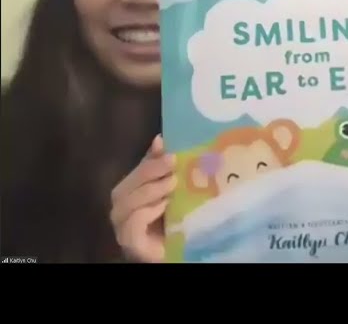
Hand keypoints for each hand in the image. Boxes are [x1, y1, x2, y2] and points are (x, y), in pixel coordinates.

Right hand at [110, 135, 176, 262]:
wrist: (179, 253)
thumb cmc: (176, 223)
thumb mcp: (175, 192)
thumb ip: (166, 170)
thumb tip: (160, 139)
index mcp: (131, 195)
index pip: (136, 173)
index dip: (149, 159)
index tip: (166, 148)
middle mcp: (122, 210)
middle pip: (125, 187)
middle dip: (149, 171)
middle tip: (172, 162)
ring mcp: (122, 228)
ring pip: (125, 204)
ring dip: (150, 190)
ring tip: (172, 184)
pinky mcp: (131, 244)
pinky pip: (131, 225)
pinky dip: (145, 213)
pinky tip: (162, 207)